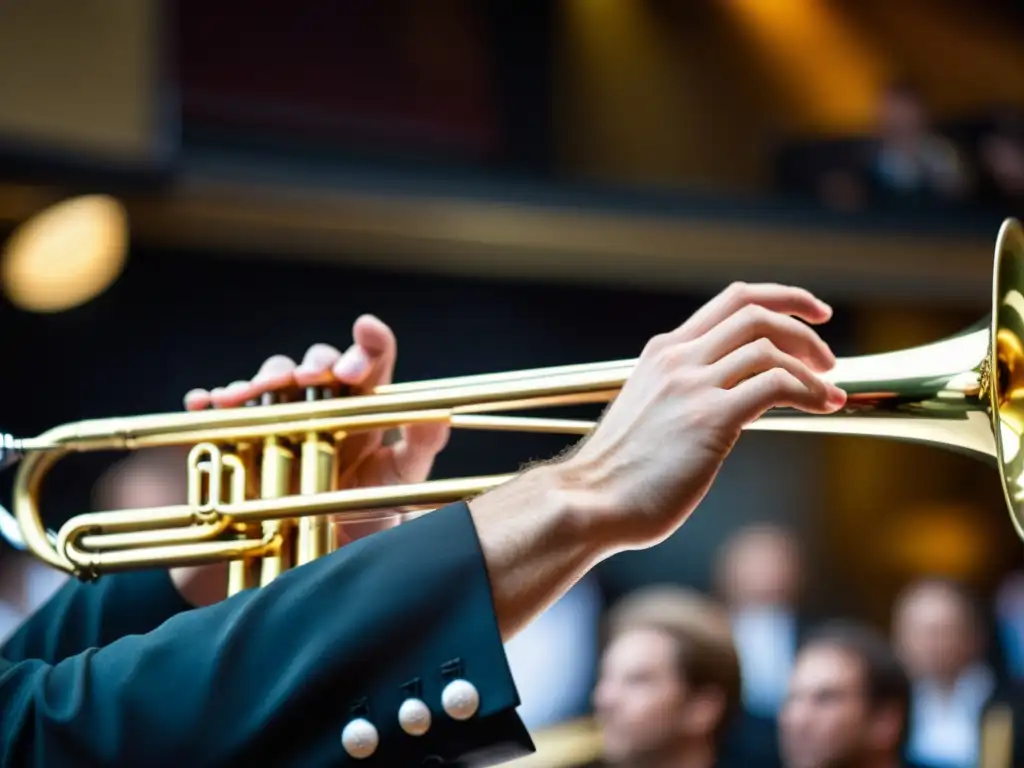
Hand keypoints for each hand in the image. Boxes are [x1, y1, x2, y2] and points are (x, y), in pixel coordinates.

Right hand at [171, 314, 449, 606]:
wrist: (316, 556)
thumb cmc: (367, 511)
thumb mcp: (403, 479)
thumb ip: (423, 444)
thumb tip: (442, 414)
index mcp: (364, 404)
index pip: (370, 359)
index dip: (369, 341)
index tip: (366, 332)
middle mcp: (321, 401)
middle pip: (316, 363)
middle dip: (315, 362)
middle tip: (316, 377)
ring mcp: (279, 415)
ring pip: (269, 377)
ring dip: (263, 377)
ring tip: (258, 389)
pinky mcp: (239, 434)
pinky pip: (218, 408)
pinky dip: (209, 400)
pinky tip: (205, 403)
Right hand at [557, 282, 845, 550]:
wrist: (591, 502)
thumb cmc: (619, 474)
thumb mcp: (648, 412)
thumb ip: (682, 395)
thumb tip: (728, 401)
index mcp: (663, 353)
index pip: (732, 301)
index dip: (781, 299)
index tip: (812, 314)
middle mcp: (678, 359)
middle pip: (756, 312)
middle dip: (804, 326)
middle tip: (828, 358)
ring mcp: (692, 386)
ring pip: (769, 346)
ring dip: (812, 364)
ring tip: (829, 390)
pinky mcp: (709, 419)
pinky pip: (776, 386)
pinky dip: (810, 391)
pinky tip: (824, 406)